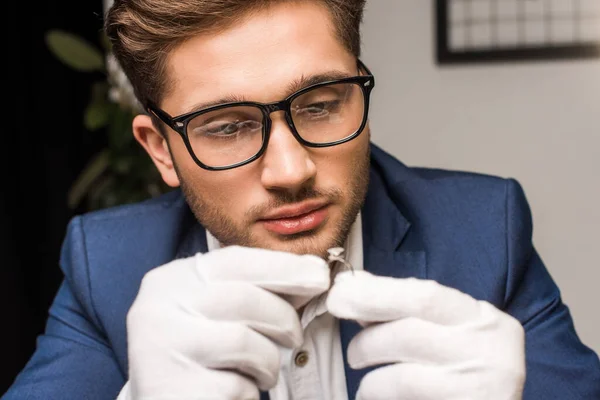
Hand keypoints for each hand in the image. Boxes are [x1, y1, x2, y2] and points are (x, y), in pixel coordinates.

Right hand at [123, 245, 329, 399]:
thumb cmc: (198, 350)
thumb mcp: (219, 309)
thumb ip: (257, 289)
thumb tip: (314, 272)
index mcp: (171, 280)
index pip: (233, 261)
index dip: (282, 266)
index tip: (319, 276)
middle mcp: (158, 308)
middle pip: (244, 300)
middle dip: (283, 319)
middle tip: (294, 336)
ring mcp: (161, 350)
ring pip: (244, 343)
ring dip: (269, 361)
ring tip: (263, 371)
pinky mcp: (174, 390)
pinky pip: (235, 386)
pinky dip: (249, 391)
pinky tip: (238, 390)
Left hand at [327, 271, 524, 399]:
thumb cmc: (459, 370)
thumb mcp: (443, 331)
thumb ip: (402, 307)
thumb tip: (351, 284)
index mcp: (481, 318)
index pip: (425, 295)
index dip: (376, 292)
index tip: (339, 293)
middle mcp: (489, 349)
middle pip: (410, 333)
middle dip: (367, 340)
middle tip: (352, 352)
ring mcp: (481, 386)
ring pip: (403, 377)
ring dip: (371, 379)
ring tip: (364, 380)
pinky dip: (379, 396)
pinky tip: (373, 396)